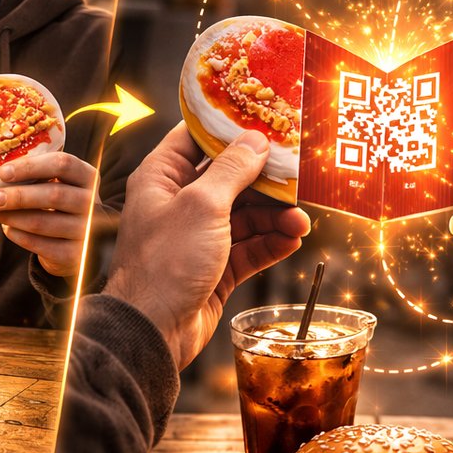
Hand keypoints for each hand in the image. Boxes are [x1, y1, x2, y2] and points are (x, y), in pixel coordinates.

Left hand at [0, 152, 97, 277]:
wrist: (79, 241)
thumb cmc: (60, 204)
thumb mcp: (57, 184)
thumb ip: (34, 176)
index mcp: (87, 176)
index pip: (62, 164)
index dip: (30, 167)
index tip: (3, 172)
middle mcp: (92, 203)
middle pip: (54, 194)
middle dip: (19, 196)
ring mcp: (87, 230)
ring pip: (43, 222)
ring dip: (13, 217)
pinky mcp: (75, 254)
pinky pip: (40, 245)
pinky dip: (19, 235)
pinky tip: (8, 228)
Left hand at [105, 123, 310, 369]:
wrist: (152, 330)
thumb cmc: (164, 263)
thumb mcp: (202, 205)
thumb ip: (232, 170)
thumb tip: (256, 140)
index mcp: (162, 178)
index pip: (197, 139)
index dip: (231, 129)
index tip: (268, 122)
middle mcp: (178, 204)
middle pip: (230, 179)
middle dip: (266, 181)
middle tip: (298, 180)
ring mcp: (197, 237)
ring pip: (244, 215)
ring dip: (274, 216)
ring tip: (300, 222)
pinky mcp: (214, 268)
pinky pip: (249, 248)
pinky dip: (271, 243)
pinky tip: (292, 240)